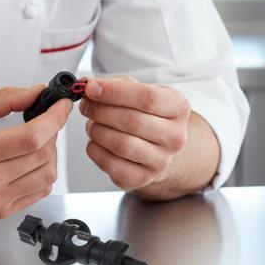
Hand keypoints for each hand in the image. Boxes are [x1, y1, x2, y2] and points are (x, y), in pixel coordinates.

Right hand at [0, 84, 72, 220]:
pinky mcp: (0, 212)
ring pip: (46, 176)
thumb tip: (37, 93)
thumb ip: (7, 97)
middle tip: (46, 119)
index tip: (62, 106)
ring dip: (50, 153)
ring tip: (38, 140)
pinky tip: (32, 160)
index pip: (33, 136)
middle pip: (42, 155)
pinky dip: (43, 173)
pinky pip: (38, 193)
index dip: (54, 118)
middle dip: (53, 132)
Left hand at [79, 76, 190, 190]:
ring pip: (122, 144)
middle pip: (132, 121)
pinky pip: (111, 164)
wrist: (158, 145)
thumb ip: (113, 85)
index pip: (148, 97)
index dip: (114, 92)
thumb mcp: (137, 90)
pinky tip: (95, 140)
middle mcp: (175, 136)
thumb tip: (87, 86)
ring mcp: (161, 161)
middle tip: (86, 105)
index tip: (91, 88)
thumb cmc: (144, 113)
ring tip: (91, 123)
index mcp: (178, 107)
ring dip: (97, 130)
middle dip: (100, 111)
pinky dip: (95, 150)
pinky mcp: (142, 178)